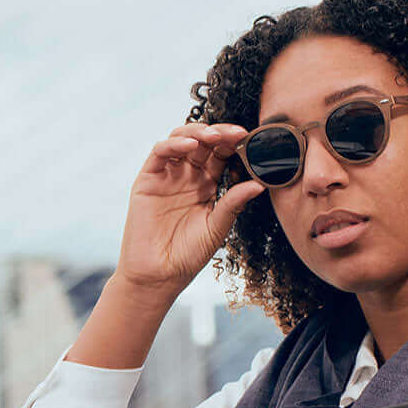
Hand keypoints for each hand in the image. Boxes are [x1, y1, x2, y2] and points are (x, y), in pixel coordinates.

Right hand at [115, 123, 265, 299]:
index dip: (234, 144)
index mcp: (207, 185)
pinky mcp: (148, 179)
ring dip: (198, 132)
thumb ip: (233, 203)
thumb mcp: (217, 227)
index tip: (251, 140)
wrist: (158, 275)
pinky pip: (160, 153)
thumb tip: (260, 185)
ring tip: (214, 136)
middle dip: (220, 134)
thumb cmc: (188, 254)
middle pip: (204, 143)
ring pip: (182, 140)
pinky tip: (190, 145)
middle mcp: (188, 176)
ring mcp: (167, 175)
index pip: (222, 155)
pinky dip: (174, 144)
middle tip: (236, 133)